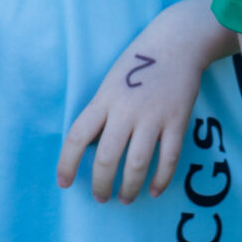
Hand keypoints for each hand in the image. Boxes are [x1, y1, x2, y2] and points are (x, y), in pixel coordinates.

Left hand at [57, 20, 208, 203]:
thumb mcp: (110, 83)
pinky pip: (169, 158)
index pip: (77, 137)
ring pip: (138, 163)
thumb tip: (94, 149)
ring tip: (125, 198)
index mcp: (104, 99)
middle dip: (101, 184)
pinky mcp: (177, 121)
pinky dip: (161, 179)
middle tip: (101, 197)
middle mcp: (125, 110)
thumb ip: (102, 113)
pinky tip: (153, 190)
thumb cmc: (137, 64)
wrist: (176, 43)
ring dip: (130, 187)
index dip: (67, 163)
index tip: (64, 183)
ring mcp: (153, 116)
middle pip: (107, 158)